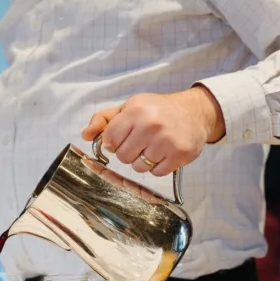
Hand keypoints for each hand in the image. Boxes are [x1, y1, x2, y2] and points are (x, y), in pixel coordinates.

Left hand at [81, 86, 224, 176]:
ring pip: (138, 167)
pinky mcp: (180, 154)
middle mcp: (151, 125)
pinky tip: (164, 153)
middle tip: (140, 141)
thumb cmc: (157, 110)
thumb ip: (104, 120)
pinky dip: (158, 166)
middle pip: (123, 157)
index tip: (124, 137)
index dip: (113, 142)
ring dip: (143, 161)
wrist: (194, 112)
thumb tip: (85, 135)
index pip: (109, 141)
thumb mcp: (129, 107)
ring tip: (153, 146)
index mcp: (135, 111)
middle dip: (128, 152)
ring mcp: (166, 141)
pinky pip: (156, 173)